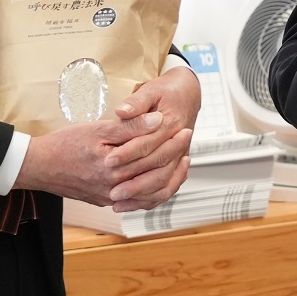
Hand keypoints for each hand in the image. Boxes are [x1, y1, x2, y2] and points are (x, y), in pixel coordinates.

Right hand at [17, 111, 192, 210]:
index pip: (153, 155)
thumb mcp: (97, 129)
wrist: (38, 167)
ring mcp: (111, 198)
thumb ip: (129, 127)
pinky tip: (163, 179)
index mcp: (114, 168)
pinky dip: (154, 191)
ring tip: (181, 160)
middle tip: (187, 140)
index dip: (172, 141)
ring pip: (151, 192)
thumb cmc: (64, 145)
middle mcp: (115, 188)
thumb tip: (158, 120)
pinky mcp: (107, 201)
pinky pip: (138, 201)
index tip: (184, 129)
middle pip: (155, 173)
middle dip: (175, 155)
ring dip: (170, 176)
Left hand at [106, 64, 202, 204]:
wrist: (187, 94)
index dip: (127, 153)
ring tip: (118, 202)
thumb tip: (122, 111)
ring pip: (164, 183)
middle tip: (112, 191)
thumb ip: (137, 103)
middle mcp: (179, 144)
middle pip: (156, 168)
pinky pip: (167, 187)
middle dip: (134, 182)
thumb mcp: (151, 91)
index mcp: (172, 124)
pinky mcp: (176, 164)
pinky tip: (131, 204)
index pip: (148, 144)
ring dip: (141, 195)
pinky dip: (150, 198)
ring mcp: (179, 156)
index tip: (108, 161)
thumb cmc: (168, 92)